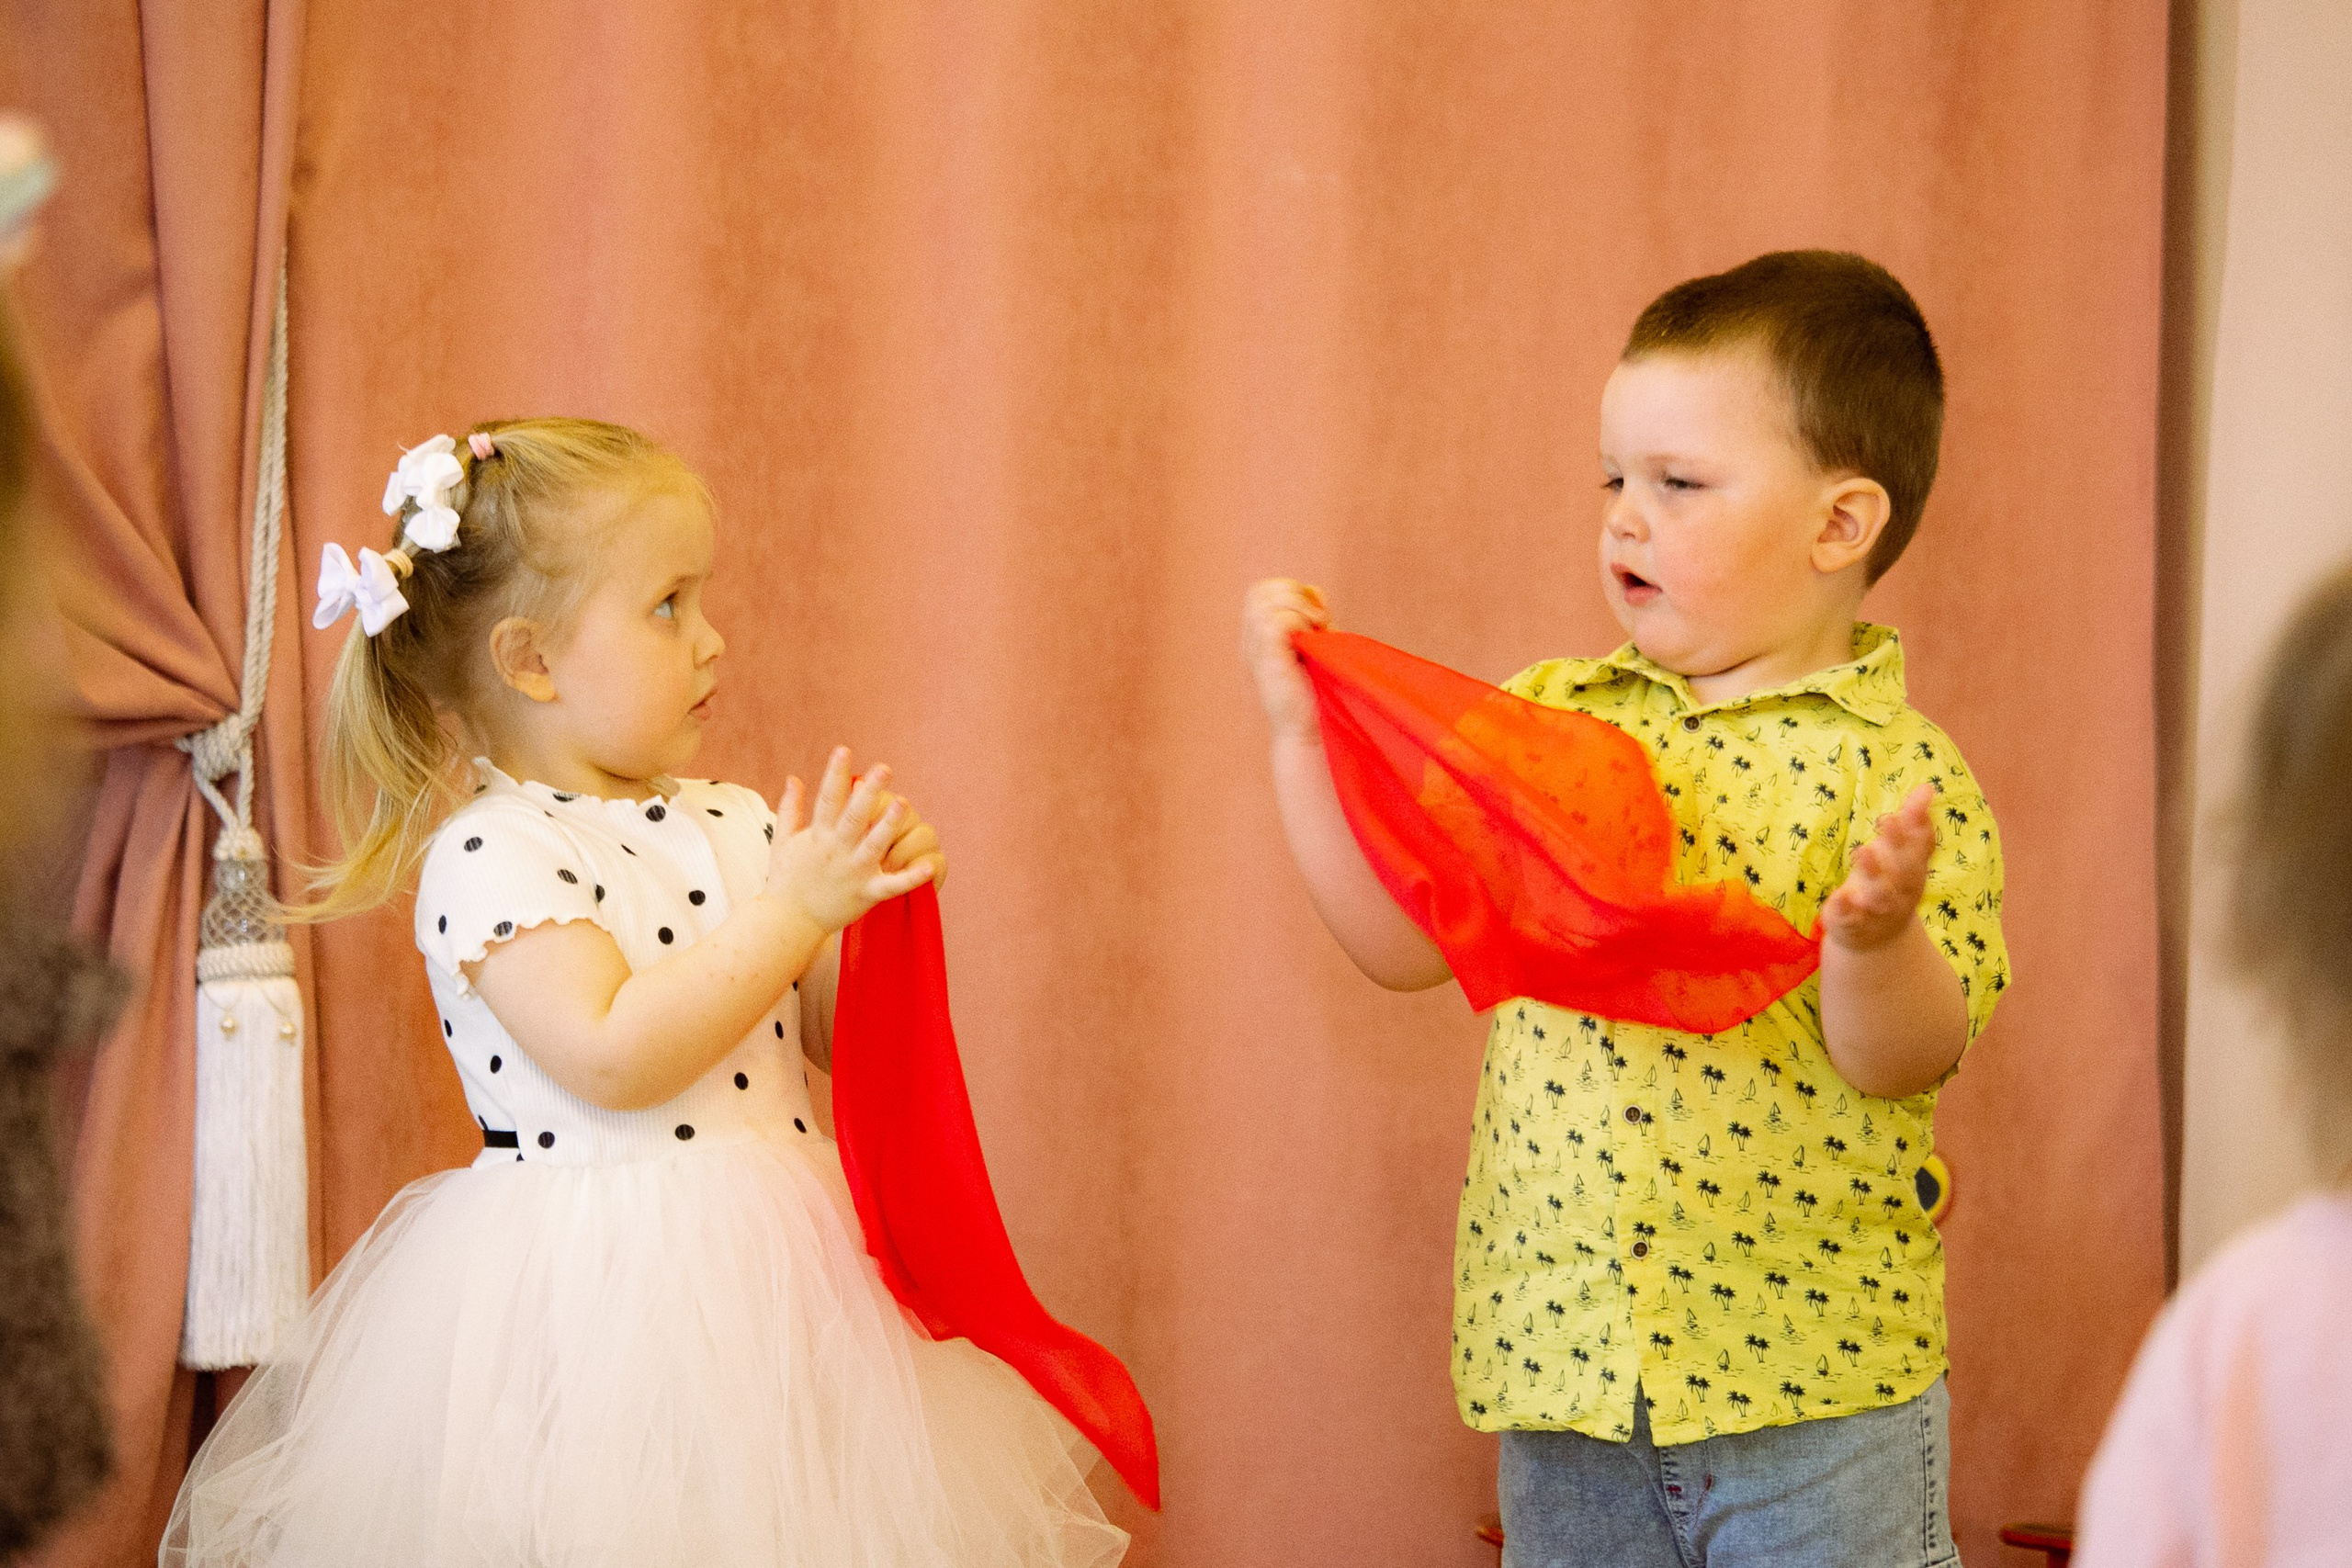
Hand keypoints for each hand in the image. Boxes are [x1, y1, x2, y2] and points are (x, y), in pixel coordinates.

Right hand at [764, 749, 935, 932]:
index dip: (835, 774)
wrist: (788, 923)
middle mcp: (836, 851)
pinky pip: (891, 886)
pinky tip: (929, 866)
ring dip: (888, 825)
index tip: (844, 749)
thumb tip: (794, 777)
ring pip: (874, 845)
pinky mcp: (865, 894)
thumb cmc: (786, 879)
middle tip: (883, 768)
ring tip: (903, 802)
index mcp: (818, 836)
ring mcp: (852, 873)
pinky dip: (910, 879)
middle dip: (868, 792)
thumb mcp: (782, 840)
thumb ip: (790, 808)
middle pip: (854, 816)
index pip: (827, 799)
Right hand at [1243, 578, 1330, 742]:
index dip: (1289, 589)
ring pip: (1266, 602)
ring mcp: (1255, 653)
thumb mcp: (1313, 647)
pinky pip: (1276, 621)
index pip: (1260, 593)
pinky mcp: (1268, 662)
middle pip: (1258, 591)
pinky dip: (1298, 621)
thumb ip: (1311, 619)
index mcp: (1256, 640)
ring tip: (1318, 627)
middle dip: (1293, 592)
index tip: (1316, 612)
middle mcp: (1250, 644)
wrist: (1306, 732)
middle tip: (1319, 618)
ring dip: (1299, 606)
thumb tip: (1313, 589)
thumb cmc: (1313, 696)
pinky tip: (1312, 638)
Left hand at [1821, 784, 1935, 953]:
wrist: (1876, 940)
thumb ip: (1912, 823)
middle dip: (1896, 845)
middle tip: (1885, 819)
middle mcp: (1901, 892)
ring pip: (1879, 895)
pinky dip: (1846, 908)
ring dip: (1872, 873)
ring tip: (1861, 851)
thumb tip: (1927, 787)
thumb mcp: (1900, 855)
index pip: (1919, 849)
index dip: (1915, 829)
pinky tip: (1839, 896)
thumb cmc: (1889, 883)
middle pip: (1903, 870)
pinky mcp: (1853, 924)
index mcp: (1914, 871)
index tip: (1902, 807)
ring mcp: (1878, 910)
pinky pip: (1851, 918)